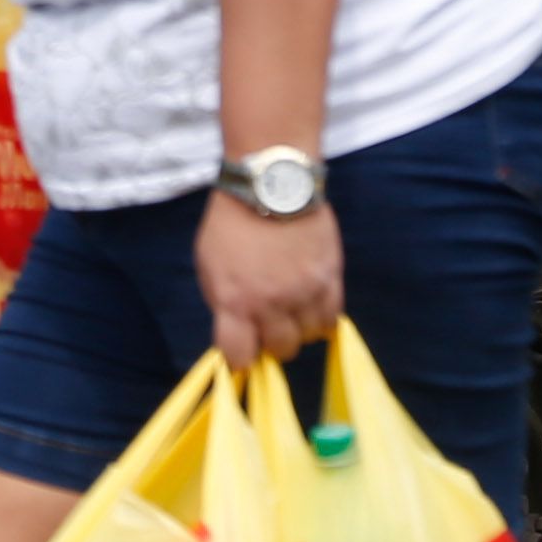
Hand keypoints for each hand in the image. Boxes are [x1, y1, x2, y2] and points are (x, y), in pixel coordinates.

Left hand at [195, 187, 343, 373]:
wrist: (269, 184)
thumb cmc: (231, 224)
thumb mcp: (209, 265)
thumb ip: (223, 303)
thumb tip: (237, 334)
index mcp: (235, 301)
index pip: (240, 356)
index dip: (240, 358)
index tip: (242, 351)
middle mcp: (272, 303)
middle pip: (280, 350)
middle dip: (271, 342)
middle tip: (268, 324)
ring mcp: (305, 292)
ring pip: (309, 337)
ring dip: (298, 329)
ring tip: (290, 308)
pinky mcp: (331, 278)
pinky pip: (332, 319)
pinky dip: (321, 318)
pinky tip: (310, 304)